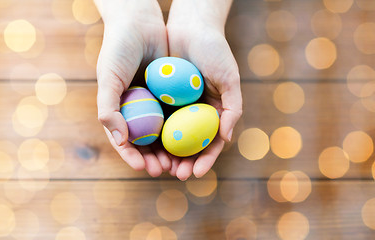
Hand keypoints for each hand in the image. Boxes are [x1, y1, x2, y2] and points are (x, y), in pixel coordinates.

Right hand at [95, 0, 179, 176]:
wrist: (139, 23)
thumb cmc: (118, 50)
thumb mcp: (108, 78)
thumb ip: (108, 109)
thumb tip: (120, 140)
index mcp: (119, 111)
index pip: (125, 141)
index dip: (132, 156)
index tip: (142, 167)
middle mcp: (138, 110)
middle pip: (147, 142)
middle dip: (155, 159)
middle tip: (166, 170)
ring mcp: (156, 104)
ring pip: (165, 133)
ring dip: (172, 151)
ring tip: (180, 163)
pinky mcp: (172, 95)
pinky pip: (179, 116)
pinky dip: (184, 130)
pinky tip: (193, 141)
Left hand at [166, 0, 241, 179]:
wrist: (191, 27)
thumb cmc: (214, 51)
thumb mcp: (229, 78)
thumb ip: (233, 107)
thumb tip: (226, 138)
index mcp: (214, 112)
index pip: (210, 143)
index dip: (205, 160)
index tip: (197, 172)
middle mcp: (195, 113)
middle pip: (189, 145)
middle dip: (184, 162)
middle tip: (176, 174)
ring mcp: (177, 107)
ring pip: (171, 136)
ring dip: (166, 154)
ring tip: (159, 166)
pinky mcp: (161, 98)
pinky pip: (155, 119)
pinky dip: (152, 134)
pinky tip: (146, 145)